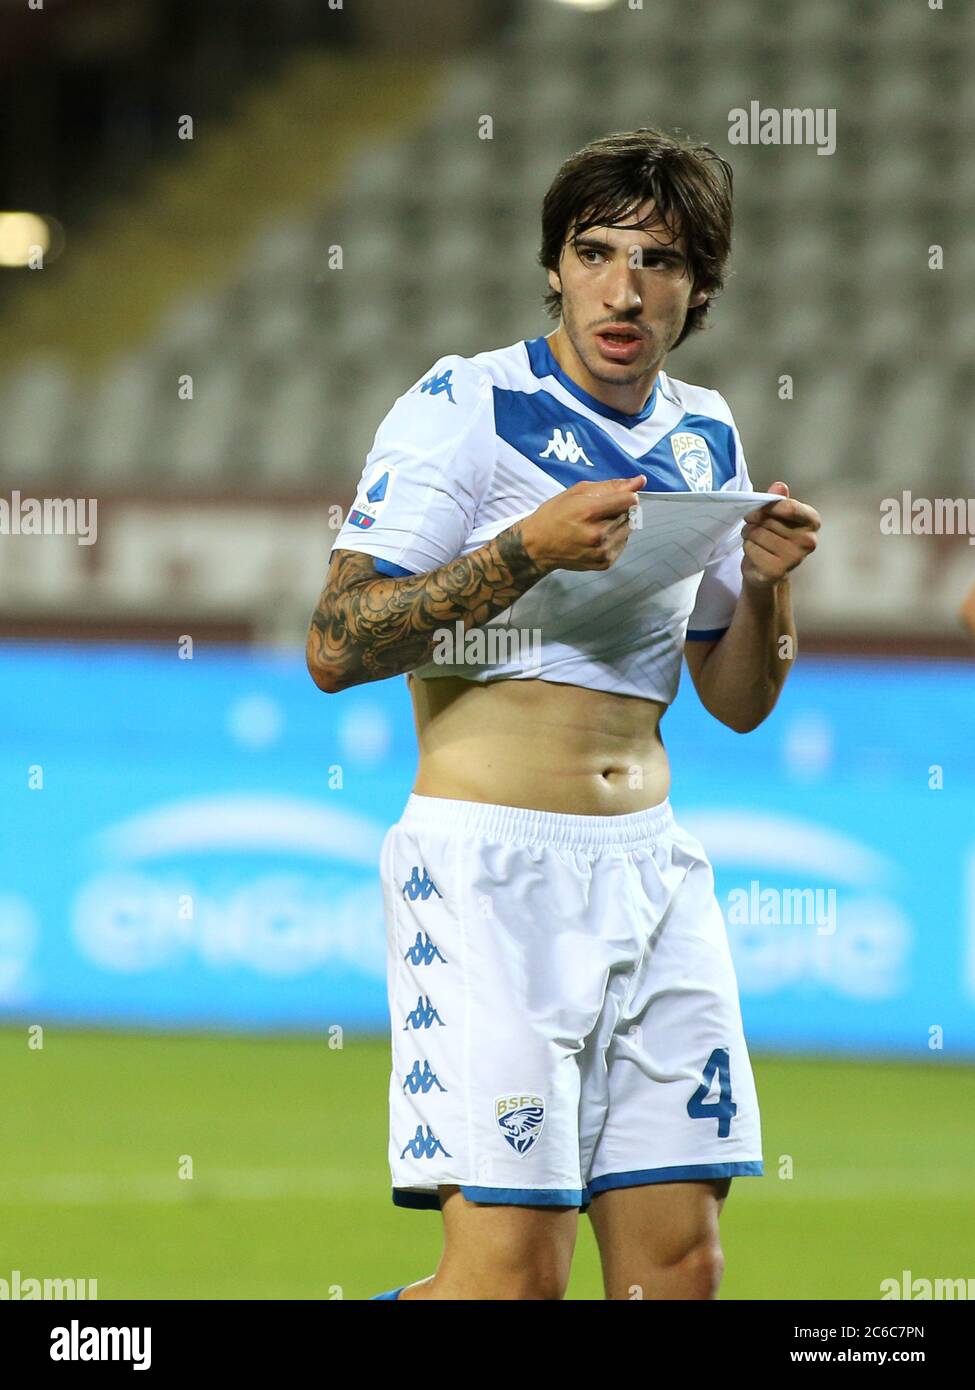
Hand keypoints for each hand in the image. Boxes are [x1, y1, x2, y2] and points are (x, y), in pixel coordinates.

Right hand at [518, 474, 645, 573]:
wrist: (538, 546)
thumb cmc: (555, 514)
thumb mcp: (578, 492)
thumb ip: (611, 486)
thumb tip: (640, 481)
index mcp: (590, 512)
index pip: (630, 500)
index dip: (626, 495)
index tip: (615, 498)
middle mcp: (598, 534)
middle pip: (631, 514)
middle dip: (620, 510)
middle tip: (599, 512)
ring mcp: (602, 551)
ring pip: (629, 529)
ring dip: (619, 524)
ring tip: (596, 525)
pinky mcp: (604, 563)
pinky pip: (622, 544)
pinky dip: (614, 538)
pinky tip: (596, 538)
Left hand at [741, 481, 820, 588]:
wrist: (768, 571)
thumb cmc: (774, 537)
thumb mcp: (777, 515)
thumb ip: (778, 500)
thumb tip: (779, 486)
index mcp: (812, 522)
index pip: (789, 507)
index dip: (769, 506)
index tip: (760, 507)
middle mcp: (808, 541)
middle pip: (769, 520)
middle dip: (755, 520)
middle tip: (754, 525)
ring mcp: (794, 558)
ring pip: (757, 533)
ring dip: (748, 533)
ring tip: (754, 538)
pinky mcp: (776, 571)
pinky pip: (751, 548)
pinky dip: (747, 547)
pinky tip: (754, 552)